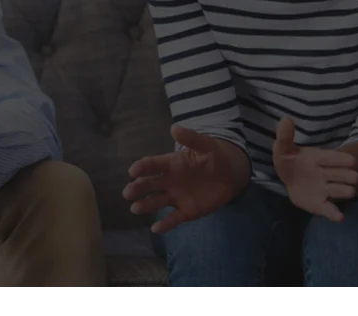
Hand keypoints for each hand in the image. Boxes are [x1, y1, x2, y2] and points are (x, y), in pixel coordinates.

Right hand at [123, 124, 248, 233]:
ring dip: (145, 205)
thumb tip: (174, 127)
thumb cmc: (214, 156)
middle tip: (127, 192)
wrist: (230, 174)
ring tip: (135, 209)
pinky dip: (165, 224)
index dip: (142, 167)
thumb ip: (191, 138)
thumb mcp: (206, 145)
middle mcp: (169, 181)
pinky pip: (173, 218)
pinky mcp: (186, 211)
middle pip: (150, 184)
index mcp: (171, 163)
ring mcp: (176, 197)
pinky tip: (155, 229)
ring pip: (157, 202)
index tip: (133, 171)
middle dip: (138, 188)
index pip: (153, 164)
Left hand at [271, 117, 357, 221]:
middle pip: (339, 174)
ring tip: (350, 192)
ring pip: (337, 190)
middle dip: (347, 175)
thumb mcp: (283, 149)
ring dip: (343, 191)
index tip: (352, 160)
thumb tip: (285, 118)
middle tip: (356, 177)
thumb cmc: (291, 161)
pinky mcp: (320, 203)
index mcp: (317, 159)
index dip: (340, 159)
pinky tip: (339, 217)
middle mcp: (325, 174)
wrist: (290, 179)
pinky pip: (328, 209)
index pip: (330, 158)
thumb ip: (285, 136)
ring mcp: (324, 189)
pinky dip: (333, 213)